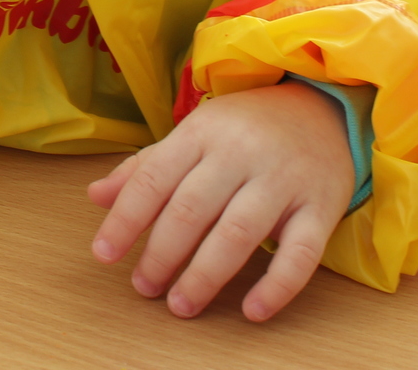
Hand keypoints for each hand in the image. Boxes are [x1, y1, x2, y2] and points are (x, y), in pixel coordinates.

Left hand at [87, 81, 352, 320]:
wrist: (322, 108)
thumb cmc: (244, 129)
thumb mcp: (192, 135)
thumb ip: (145, 168)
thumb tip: (95, 196)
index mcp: (201, 132)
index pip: (154, 179)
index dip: (125, 219)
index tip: (103, 254)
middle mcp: (240, 152)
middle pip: (192, 209)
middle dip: (161, 255)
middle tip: (143, 287)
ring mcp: (283, 179)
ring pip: (238, 233)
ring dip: (204, 276)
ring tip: (180, 304)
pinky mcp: (321, 205)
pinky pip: (301, 252)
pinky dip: (277, 286)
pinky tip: (252, 310)